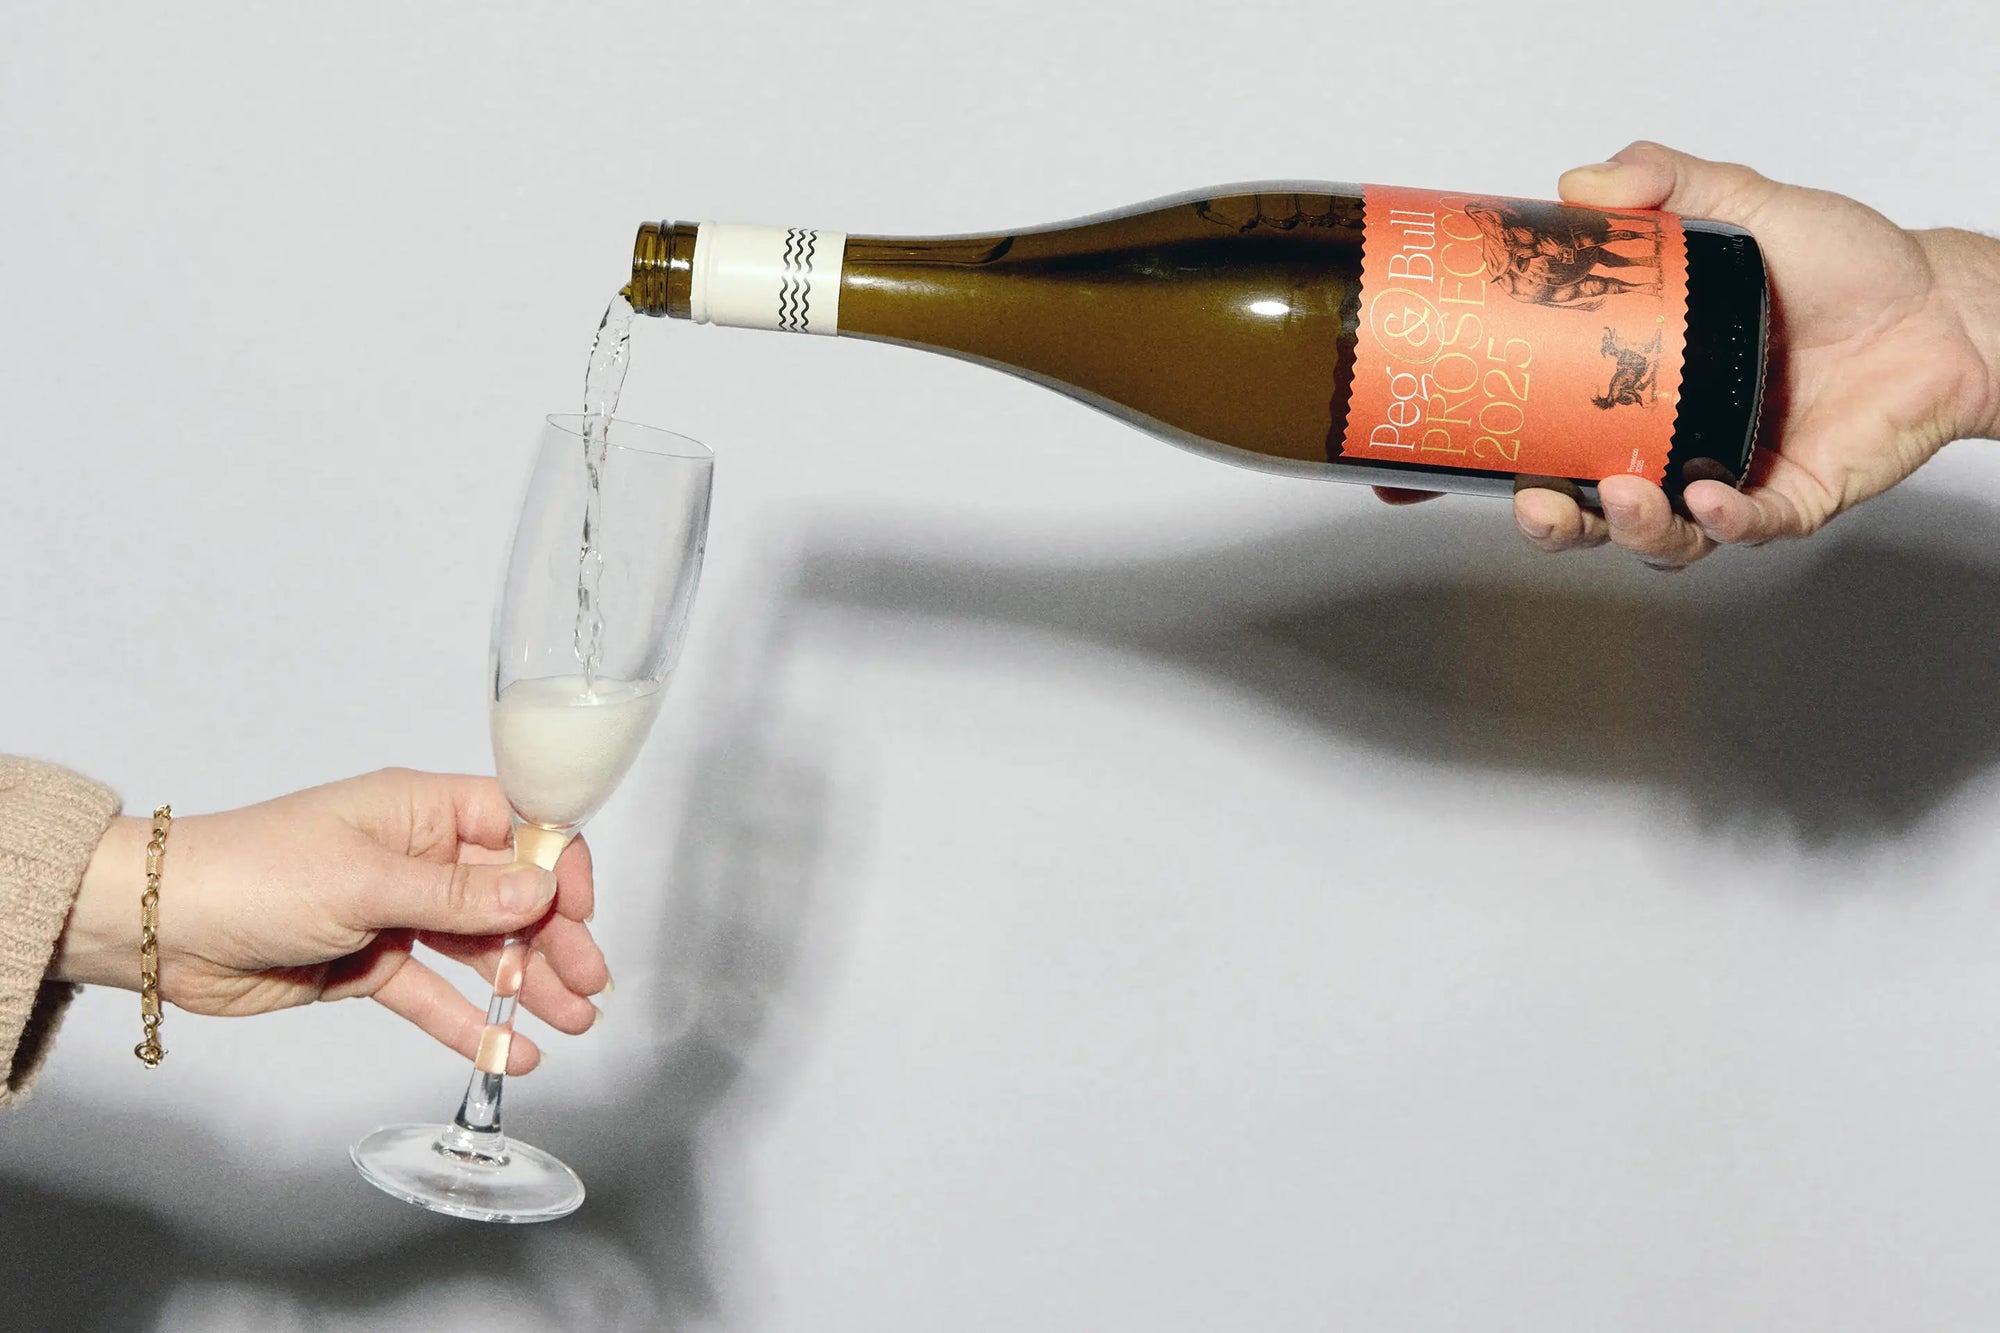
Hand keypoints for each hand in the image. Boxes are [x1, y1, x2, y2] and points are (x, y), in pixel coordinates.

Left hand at [54, 769, 608, 1073]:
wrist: (159, 928)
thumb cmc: (256, 874)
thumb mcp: (365, 881)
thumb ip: (457, 896)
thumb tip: (541, 892)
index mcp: (421, 811)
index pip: (517, 825)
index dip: (558, 864)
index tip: (582, 910)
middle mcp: (418, 856)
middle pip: (509, 896)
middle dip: (555, 939)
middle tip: (589, 986)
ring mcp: (397, 913)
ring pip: (481, 949)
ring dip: (527, 984)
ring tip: (571, 1022)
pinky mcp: (371, 965)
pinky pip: (436, 993)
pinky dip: (472, 1022)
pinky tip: (511, 1049)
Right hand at [1377, 141, 1999, 568]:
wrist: (1938, 303)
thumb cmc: (1841, 267)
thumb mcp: (1739, 207)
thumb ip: (1662, 187)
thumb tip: (1580, 187)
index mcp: (1632, 390)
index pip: (1533, 434)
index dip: (1469, 464)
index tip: (1408, 475)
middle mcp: (1668, 443)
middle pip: (1581, 508)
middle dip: (1547, 521)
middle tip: (1529, 505)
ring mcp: (1724, 478)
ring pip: (1655, 537)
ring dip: (1628, 530)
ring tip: (1626, 497)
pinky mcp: (1790, 500)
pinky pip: (1747, 532)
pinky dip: (1724, 522)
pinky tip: (1712, 499)